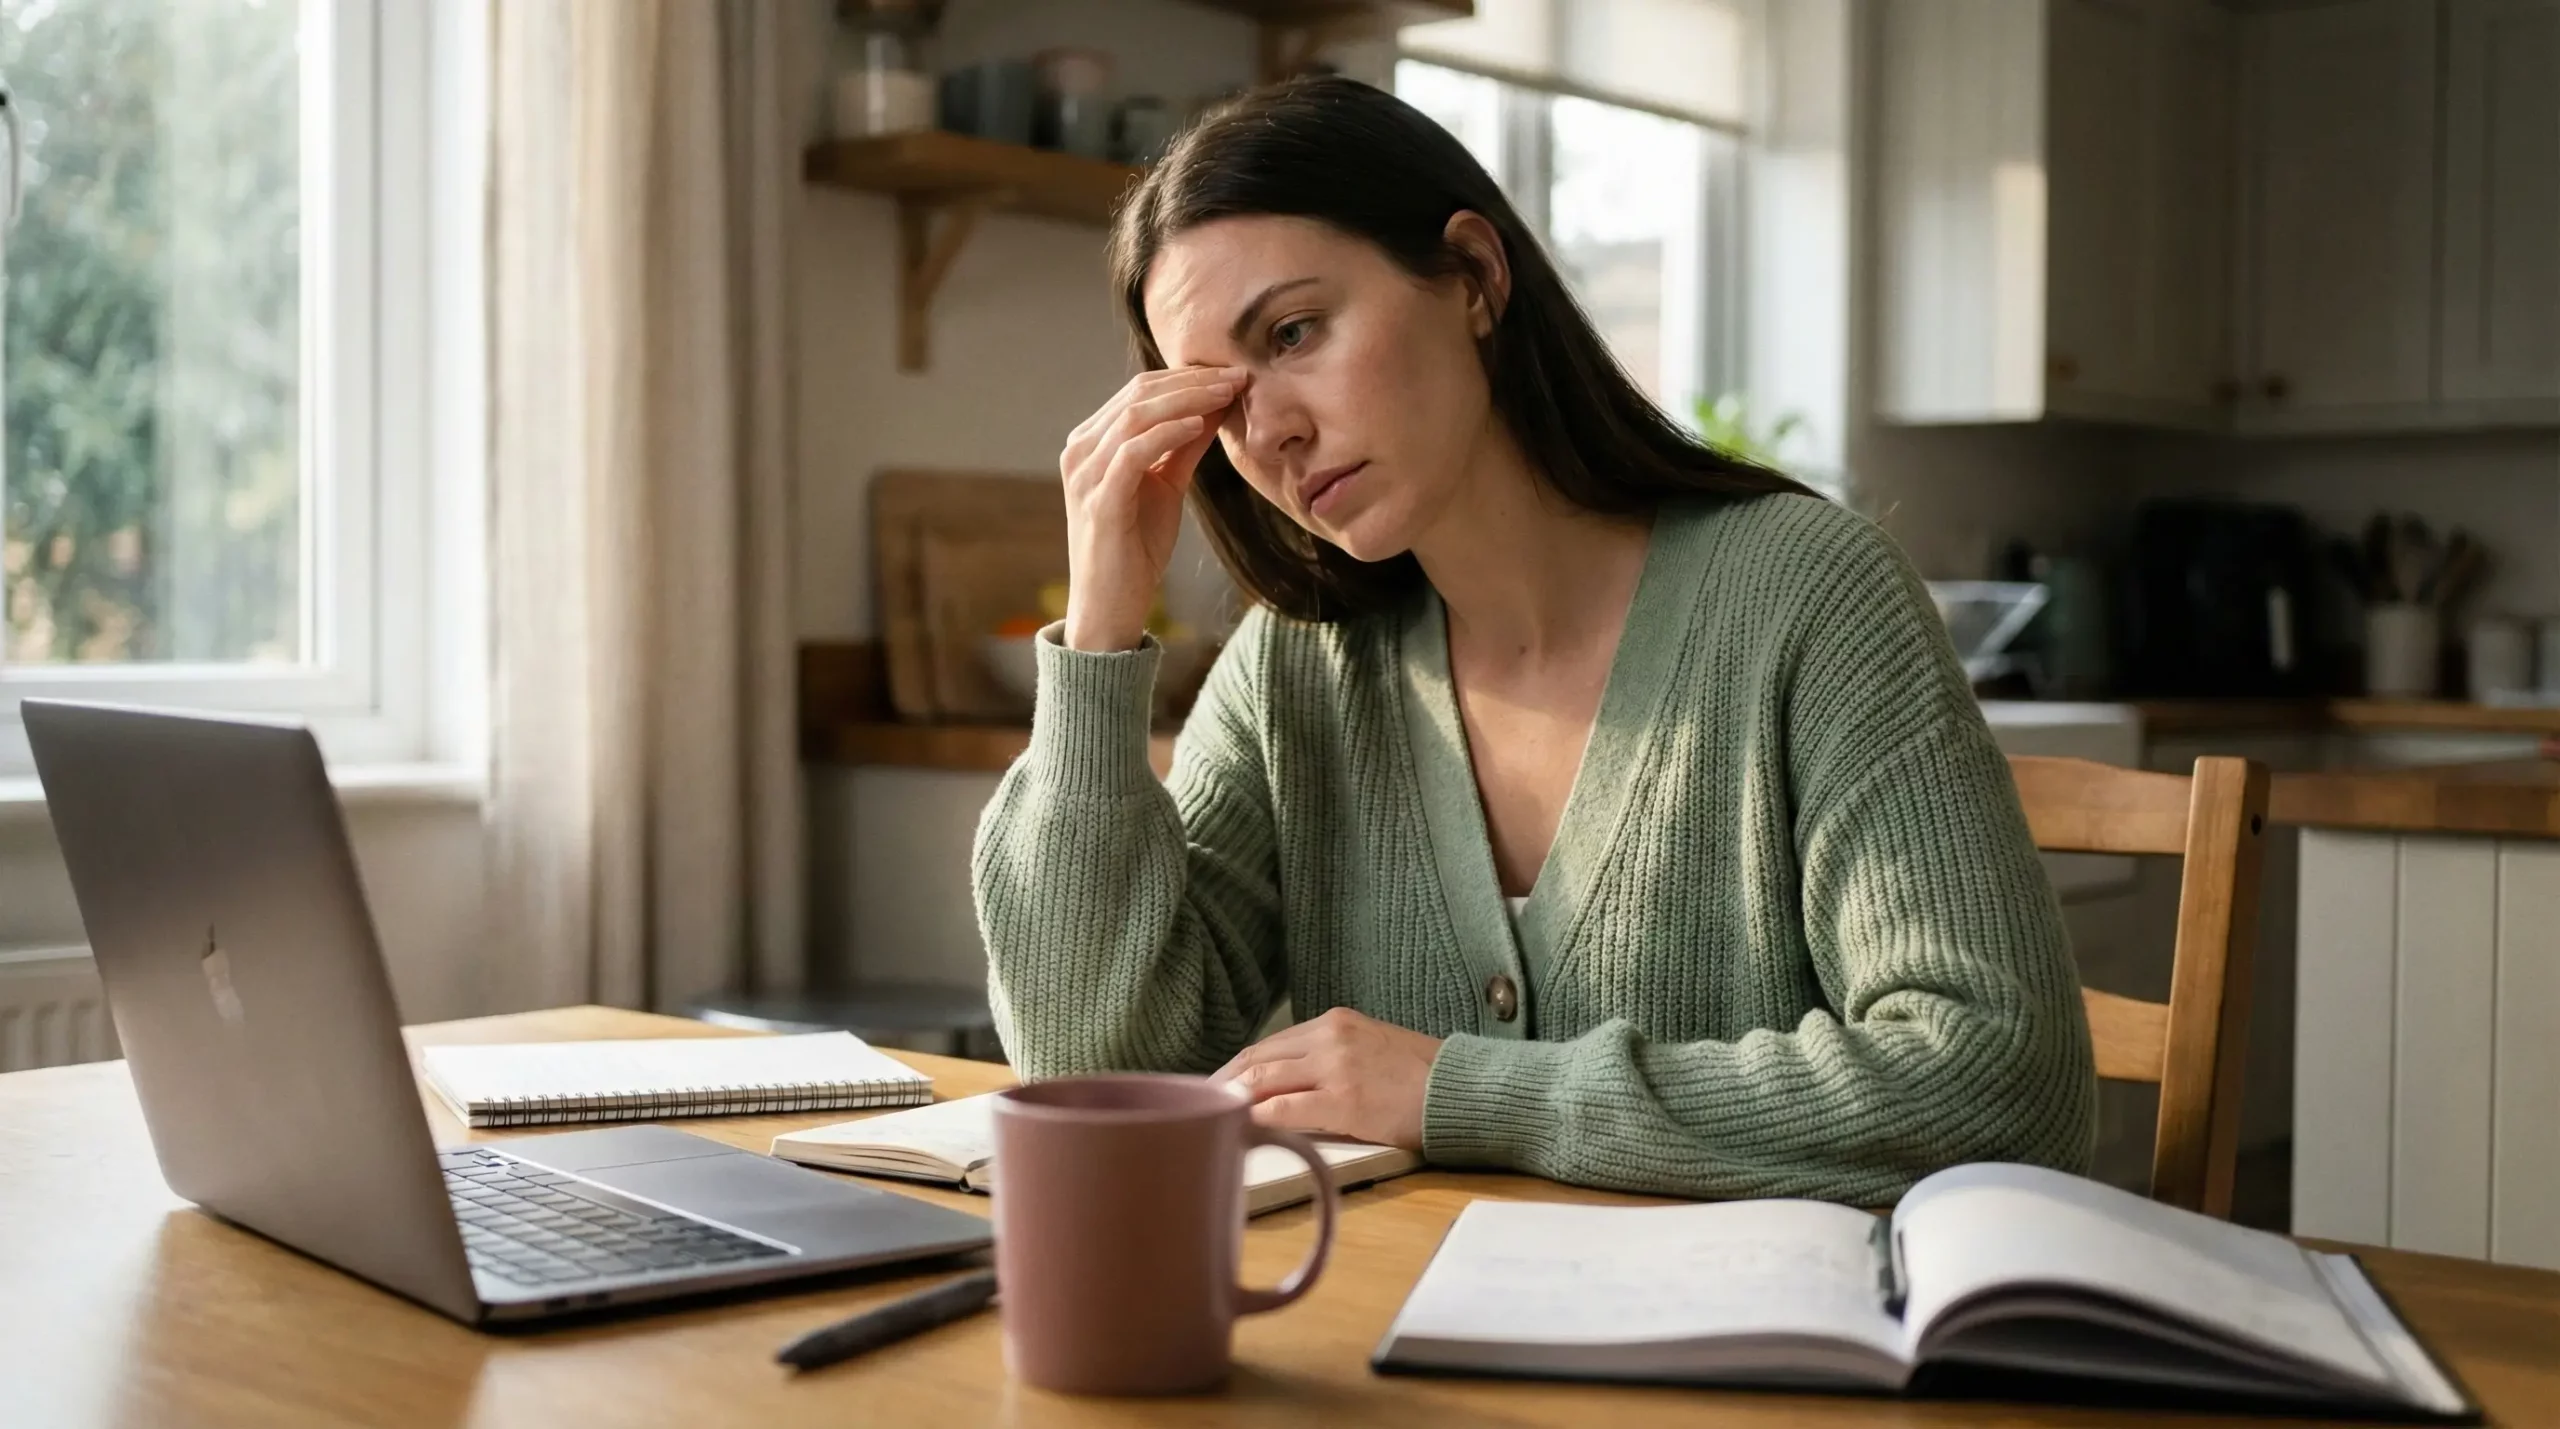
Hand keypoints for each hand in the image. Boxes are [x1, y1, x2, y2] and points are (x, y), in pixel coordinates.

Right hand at [1057, 366, 1243, 651]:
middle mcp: (1080, 451)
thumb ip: (1184, 446)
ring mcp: (1085, 475)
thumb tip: (1217, 405)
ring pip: (1135, 416)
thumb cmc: (1135, 547)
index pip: (1139, 391)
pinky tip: (1199, 424)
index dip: (1188, 377)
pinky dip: (1168, 433)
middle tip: (1237, 376)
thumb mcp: (1166, 486)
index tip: (1232, 374)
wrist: (1111, 606)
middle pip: (1138, 395)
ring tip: (1227, 394)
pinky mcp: (1098, 501)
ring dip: (1187, 400)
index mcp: (1092, 442)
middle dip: (1193, 381)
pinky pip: (1133, 453)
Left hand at [1210, 1007, 1442, 1150]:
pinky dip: (1257, 1118)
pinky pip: (1285, 1109)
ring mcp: (1335, 1066)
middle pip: (1257, 1059)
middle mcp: (1329, 1037)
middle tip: (1200, 1107)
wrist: (1463, 1089)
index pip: (1269, 1044)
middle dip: (1223, 1084)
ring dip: (1232, 1101)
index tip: (1216, 1087)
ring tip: (1210, 1120)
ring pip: (1263, 1080)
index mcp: (1334, 1022)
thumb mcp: (1371, 1049)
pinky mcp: (1344, 1099)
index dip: (1236, 1068)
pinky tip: (1241, 1129)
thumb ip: (1330, 1059)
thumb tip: (1289, 1085)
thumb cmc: (1422, 1077)